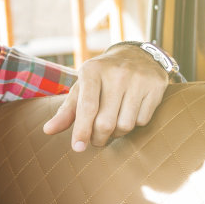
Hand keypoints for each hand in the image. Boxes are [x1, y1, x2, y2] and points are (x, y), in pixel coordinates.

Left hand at [42, 44, 169, 149]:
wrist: (136, 55)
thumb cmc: (102, 77)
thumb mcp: (82, 87)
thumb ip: (66, 110)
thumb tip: (48, 131)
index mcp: (92, 71)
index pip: (87, 107)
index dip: (82, 130)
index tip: (78, 148)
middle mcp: (117, 73)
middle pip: (106, 122)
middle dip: (98, 138)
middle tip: (95, 140)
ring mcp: (138, 79)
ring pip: (125, 125)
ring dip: (116, 133)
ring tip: (111, 125)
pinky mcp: (156, 86)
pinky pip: (142, 121)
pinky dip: (134, 124)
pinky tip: (129, 113)